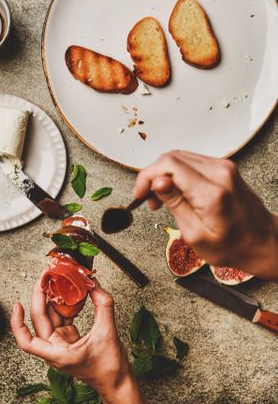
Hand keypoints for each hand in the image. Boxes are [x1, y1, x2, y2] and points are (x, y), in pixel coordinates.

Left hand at [11, 280, 156, 403]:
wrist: (117, 383)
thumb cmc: (110, 368)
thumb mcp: (108, 332)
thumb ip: (102, 305)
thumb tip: (93, 284)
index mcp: (58, 354)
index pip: (27, 342)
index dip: (18, 324)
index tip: (17, 306)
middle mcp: (55, 349)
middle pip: (40, 320)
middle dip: (40, 297)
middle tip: (44, 278)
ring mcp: (61, 343)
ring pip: (50, 317)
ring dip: (52, 298)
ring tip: (55, 280)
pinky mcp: (68, 339)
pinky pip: (61, 318)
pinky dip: (64, 305)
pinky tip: (68, 293)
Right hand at [134, 151, 277, 279]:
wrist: (263, 242)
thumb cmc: (233, 245)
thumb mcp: (196, 235)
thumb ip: (175, 204)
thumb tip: (158, 182)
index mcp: (212, 192)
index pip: (168, 165)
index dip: (147, 176)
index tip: (139, 193)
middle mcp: (220, 173)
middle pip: (171, 157)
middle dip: (152, 176)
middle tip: (147, 199)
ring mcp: (223, 167)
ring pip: (178, 157)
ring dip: (162, 175)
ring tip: (159, 199)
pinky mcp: (223, 168)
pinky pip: (190, 162)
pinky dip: (175, 174)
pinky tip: (173, 192)